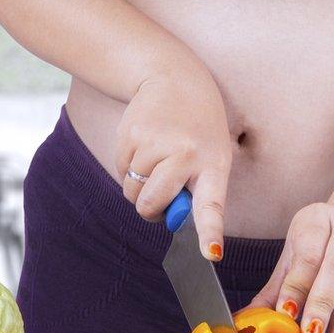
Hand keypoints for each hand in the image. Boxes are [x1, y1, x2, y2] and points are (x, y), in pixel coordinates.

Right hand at [115, 64, 232, 259]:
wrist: (173, 78)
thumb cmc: (197, 128)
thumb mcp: (210, 155)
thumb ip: (195, 190)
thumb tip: (169, 219)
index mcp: (213, 165)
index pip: (211, 206)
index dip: (209, 233)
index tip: (210, 254)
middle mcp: (186, 155)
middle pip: (150, 205)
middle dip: (149, 207)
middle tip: (162, 190)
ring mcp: (156, 144)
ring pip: (131, 190)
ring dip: (138, 183)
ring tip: (157, 155)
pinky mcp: (131, 134)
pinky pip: (120, 170)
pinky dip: (128, 166)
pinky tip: (145, 144)